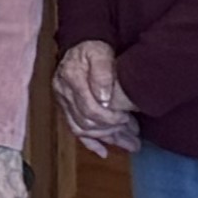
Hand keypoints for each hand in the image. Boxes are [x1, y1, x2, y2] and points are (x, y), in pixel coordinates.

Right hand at [56, 41, 136, 159]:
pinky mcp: (66, 109)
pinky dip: (90, 143)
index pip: (89, 108)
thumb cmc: (92, 49)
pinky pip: (75, 130)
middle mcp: (63, 93)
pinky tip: (103, 152)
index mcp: (71, 79)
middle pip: (86, 122)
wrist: (79, 46)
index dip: (110, 118)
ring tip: (130, 144)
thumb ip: (102, 72)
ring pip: (82, 129)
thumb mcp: (99, 53)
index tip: (127, 119)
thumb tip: (104, 98)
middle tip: (134, 137)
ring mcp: (63, 102)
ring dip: (107, 139)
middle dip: (112, 131)